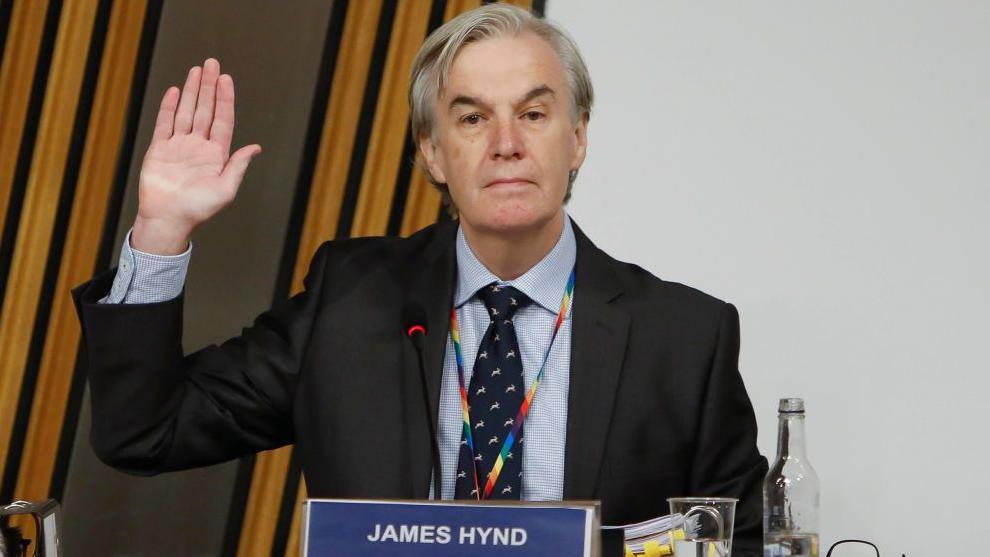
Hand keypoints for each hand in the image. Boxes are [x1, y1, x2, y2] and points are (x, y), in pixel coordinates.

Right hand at [132, 58, 260, 253]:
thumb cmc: (199, 209)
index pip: (223, 120)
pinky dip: (168, 107)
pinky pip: (164, 124)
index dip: (225, 99)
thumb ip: (238, 165)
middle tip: (212, 63)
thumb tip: (256, 147)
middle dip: (208, 86)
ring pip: (186, 112)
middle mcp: (199, 146)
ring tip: (196, 70)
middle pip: (205, 109)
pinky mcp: (159, 149)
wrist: (169, 219)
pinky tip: (174, 91)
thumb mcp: (226, 189)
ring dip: (190, 91)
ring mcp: (179, 146)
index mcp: (217, 154)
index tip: (226, 79)